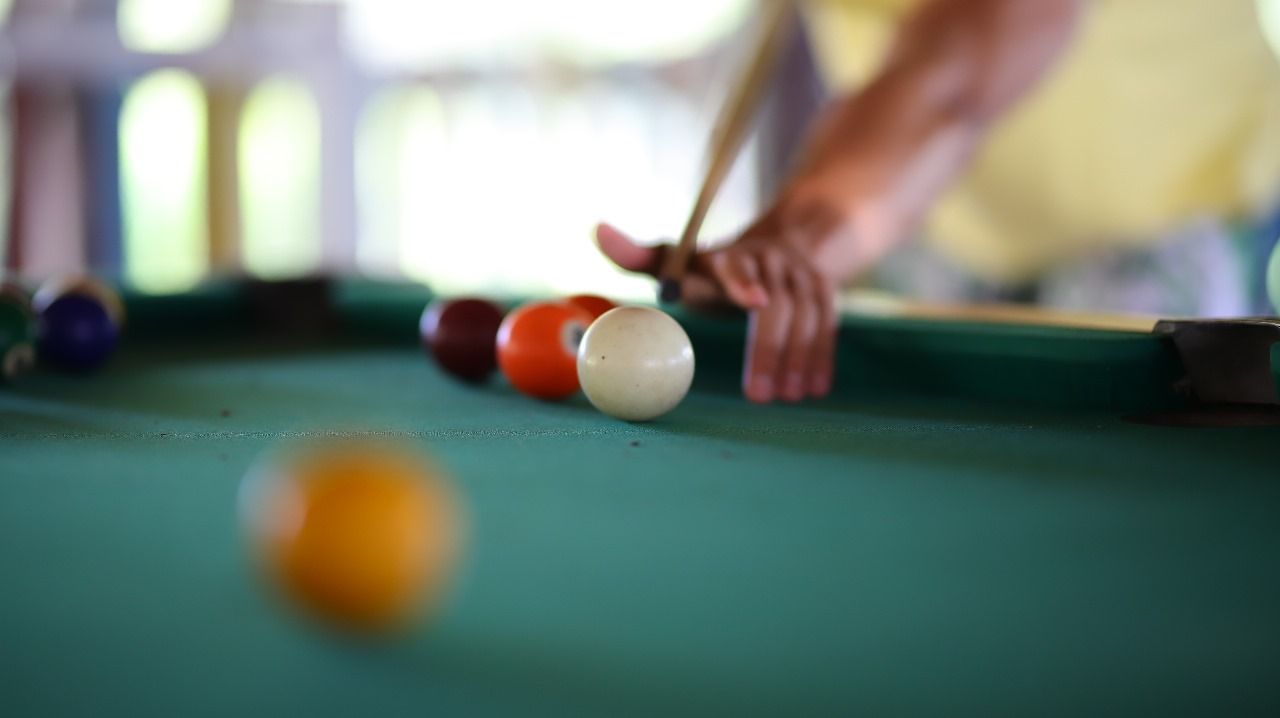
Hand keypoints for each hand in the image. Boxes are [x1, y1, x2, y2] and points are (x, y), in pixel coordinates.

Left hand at [596, 183, 861, 403]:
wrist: (784, 243)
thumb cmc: (711, 268)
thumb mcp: (676, 259)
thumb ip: (637, 254)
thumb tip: (596, 229)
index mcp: (728, 256)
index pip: (737, 266)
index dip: (745, 282)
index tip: (754, 304)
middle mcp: (770, 260)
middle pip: (776, 304)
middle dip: (768, 350)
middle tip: (758, 396)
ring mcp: (802, 275)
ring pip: (806, 317)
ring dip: (799, 359)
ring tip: (787, 398)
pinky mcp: (826, 291)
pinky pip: (827, 325)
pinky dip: (822, 358)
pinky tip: (815, 390)